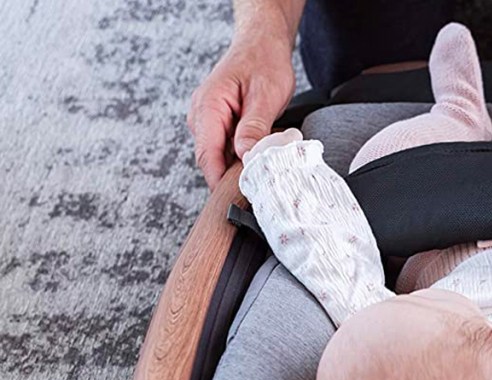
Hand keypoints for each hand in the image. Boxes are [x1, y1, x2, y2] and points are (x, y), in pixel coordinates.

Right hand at [187, 37, 294, 187]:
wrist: (262, 44)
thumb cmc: (264, 62)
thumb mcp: (265, 95)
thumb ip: (254, 127)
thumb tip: (246, 156)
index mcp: (208, 108)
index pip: (207, 156)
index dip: (221, 182)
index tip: (240, 199)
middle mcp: (201, 115)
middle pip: (211, 161)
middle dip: (231, 179)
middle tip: (259, 192)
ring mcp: (208, 120)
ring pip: (220, 158)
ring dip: (239, 168)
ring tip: (264, 173)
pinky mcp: (219, 124)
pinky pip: (226, 149)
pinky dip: (242, 158)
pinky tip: (260, 159)